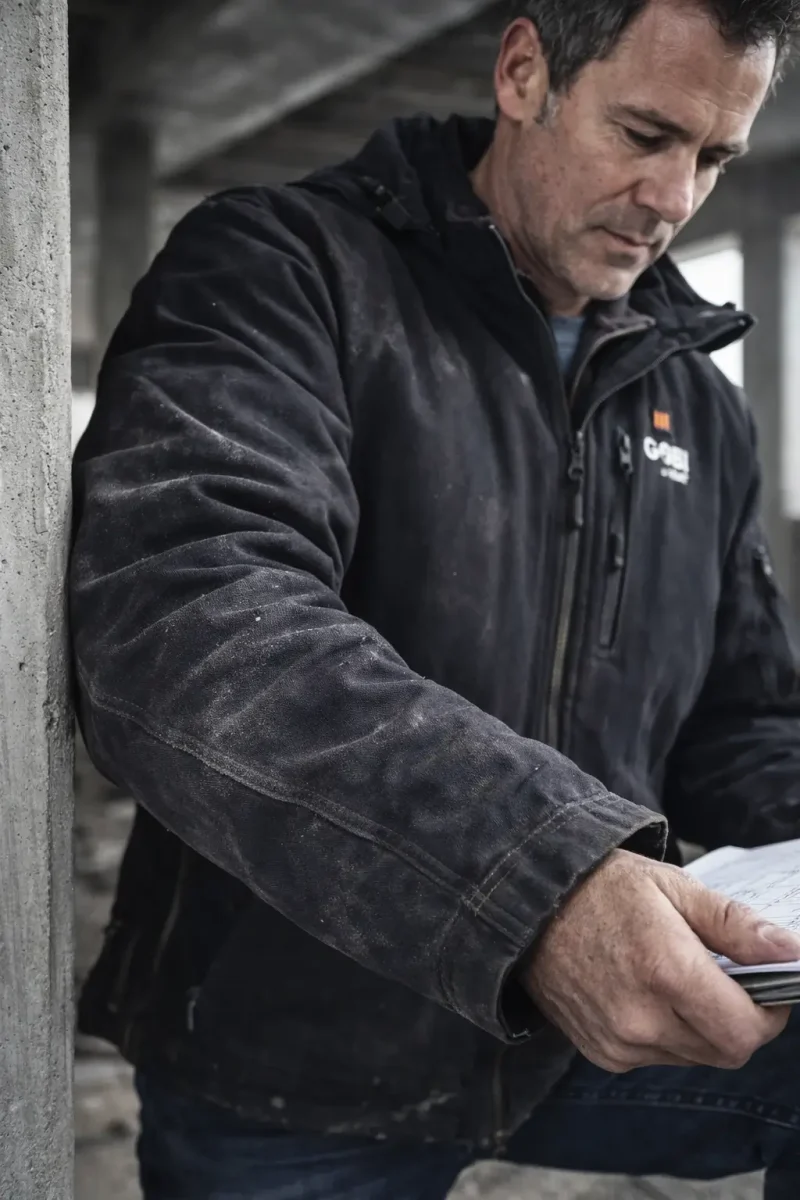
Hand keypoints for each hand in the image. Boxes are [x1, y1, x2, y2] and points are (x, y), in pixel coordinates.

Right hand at [523, 849, 799, 1072]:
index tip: (763, 983)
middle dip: (738, 1019)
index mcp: (666, 971)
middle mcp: (642, 1019)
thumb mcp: (675, 886)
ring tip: (676, 977)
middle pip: (727, 1050)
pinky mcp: (602, 1054)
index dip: (768, 1010)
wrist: (526, 904)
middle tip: (724, 977)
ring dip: (702, 1026)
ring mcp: (619, 1042)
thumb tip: (792, 953)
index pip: (747, 1030)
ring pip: (695, 1056)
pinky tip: (646, 991)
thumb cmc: (603, 886)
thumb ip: (737, 926)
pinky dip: (668, 1033)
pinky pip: (659, 1057)